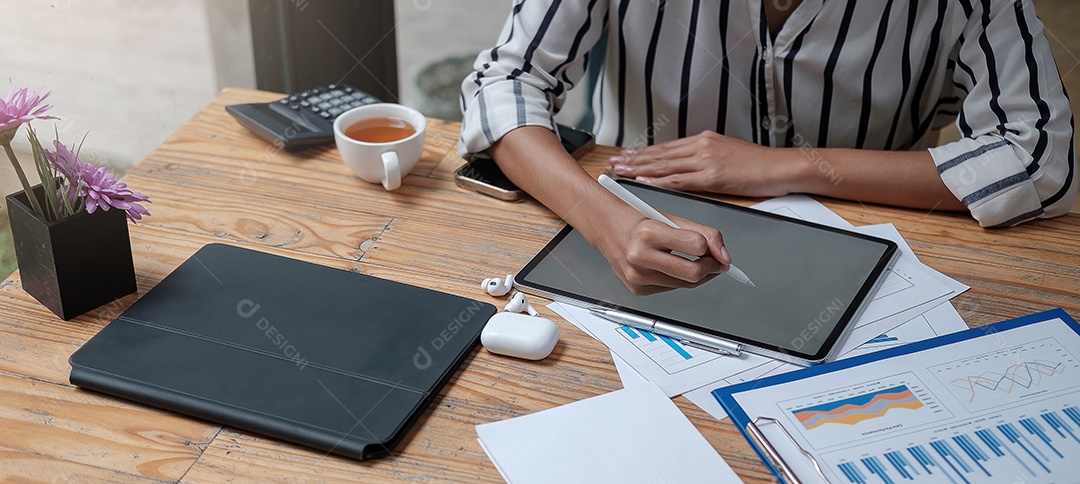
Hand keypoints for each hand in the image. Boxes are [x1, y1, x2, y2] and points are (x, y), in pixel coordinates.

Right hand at [595, 211, 730, 295]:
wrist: (608, 229)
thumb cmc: (641, 222)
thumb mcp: (672, 219)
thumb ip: (704, 234)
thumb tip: (725, 258)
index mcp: (649, 232)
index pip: (697, 245)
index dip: (712, 248)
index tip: (717, 250)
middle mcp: (640, 256)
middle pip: (693, 273)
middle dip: (710, 268)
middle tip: (714, 261)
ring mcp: (636, 276)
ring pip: (685, 285)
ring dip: (696, 274)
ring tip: (692, 260)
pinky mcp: (637, 289)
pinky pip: (671, 288)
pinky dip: (677, 279)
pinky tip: (669, 266)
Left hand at [609, 131, 793, 196]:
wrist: (783, 166)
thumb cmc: (761, 166)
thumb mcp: (729, 156)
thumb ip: (708, 159)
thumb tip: (691, 168)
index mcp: (705, 141)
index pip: (667, 148)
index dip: (645, 153)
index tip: (627, 155)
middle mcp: (702, 146)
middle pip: (661, 154)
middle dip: (635, 158)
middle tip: (614, 162)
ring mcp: (706, 160)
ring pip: (665, 165)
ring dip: (640, 168)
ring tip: (620, 171)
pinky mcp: (713, 175)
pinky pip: (679, 179)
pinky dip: (658, 181)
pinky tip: (643, 181)